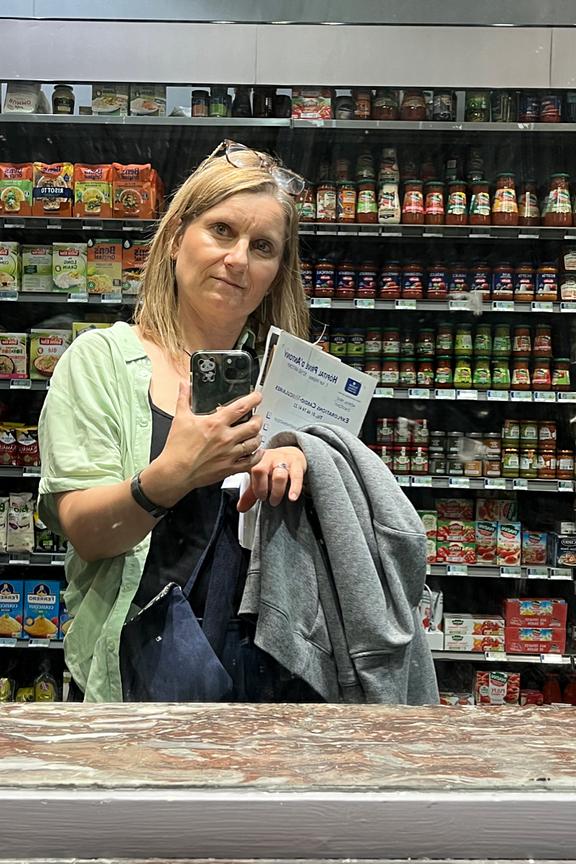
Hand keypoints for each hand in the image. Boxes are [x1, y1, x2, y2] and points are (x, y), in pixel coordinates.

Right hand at [148, 379, 263, 505]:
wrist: (175, 471)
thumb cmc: (177, 448)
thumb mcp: (180, 418)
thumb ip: (183, 399)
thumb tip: (183, 385)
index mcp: (216, 423)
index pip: (241, 407)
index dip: (254, 399)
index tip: (257, 396)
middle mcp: (226, 438)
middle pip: (254, 425)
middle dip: (258, 419)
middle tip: (256, 417)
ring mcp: (230, 454)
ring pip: (255, 442)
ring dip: (257, 436)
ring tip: (255, 433)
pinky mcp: (230, 468)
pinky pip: (251, 462)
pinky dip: (257, 456)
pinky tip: (256, 452)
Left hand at [237, 445, 306, 511]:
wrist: (293, 453)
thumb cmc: (273, 467)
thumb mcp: (260, 478)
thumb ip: (250, 493)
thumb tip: (240, 508)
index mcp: (257, 460)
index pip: (251, 471)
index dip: (255, 486)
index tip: (258, 496)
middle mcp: (269, 458)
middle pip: (261, 470)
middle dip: (261, 488)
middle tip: (264, 499)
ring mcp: (284, 460)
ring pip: (279, 475)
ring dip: (276, 491)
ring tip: (274, 501)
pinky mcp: (297, 465)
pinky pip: (296, 477)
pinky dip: (295, 489)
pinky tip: (292, 498)